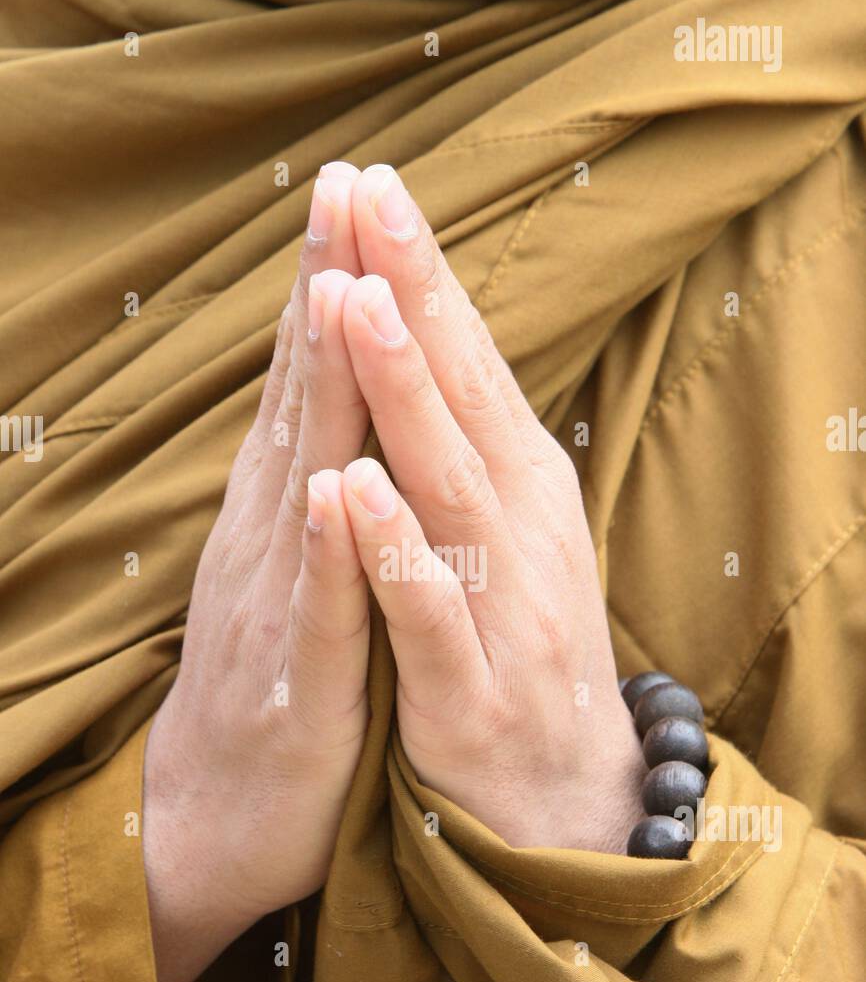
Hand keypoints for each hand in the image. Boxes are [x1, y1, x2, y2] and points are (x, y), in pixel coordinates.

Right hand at [142, 162, 370, 981]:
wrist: (215, 813)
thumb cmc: (269, 682)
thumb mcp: (293, 568)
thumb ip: (311, 489)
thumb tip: (336, 406)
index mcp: (282, 513)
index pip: (309, 383)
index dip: (330, 284)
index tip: (356, 189)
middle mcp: (269, 540)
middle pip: (299, 402)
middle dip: (323, 292)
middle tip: (343, 187)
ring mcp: (278, 607)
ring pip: (302, 483)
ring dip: (316, 390)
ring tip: (333, 291)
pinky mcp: (298, 683)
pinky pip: (317, 611)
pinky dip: (325, 549)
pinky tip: (332, 490)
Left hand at [333, 165, 644, 851]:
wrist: (557, 797)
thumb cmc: (513, 648)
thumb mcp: (500, 535)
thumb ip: (465, 449)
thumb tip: (426, 344)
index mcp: (518, 488)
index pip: (467, 364)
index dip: (423, 275)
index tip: (374, 184)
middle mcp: (522, 531)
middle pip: (463, 400)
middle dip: (414, 297)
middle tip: (372, 196)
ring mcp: (503, 610)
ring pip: (450, 489)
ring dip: (404, 396)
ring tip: (358, 305)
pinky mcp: (470, 692)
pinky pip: (431, 613)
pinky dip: (395, 551)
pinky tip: (355, 492)